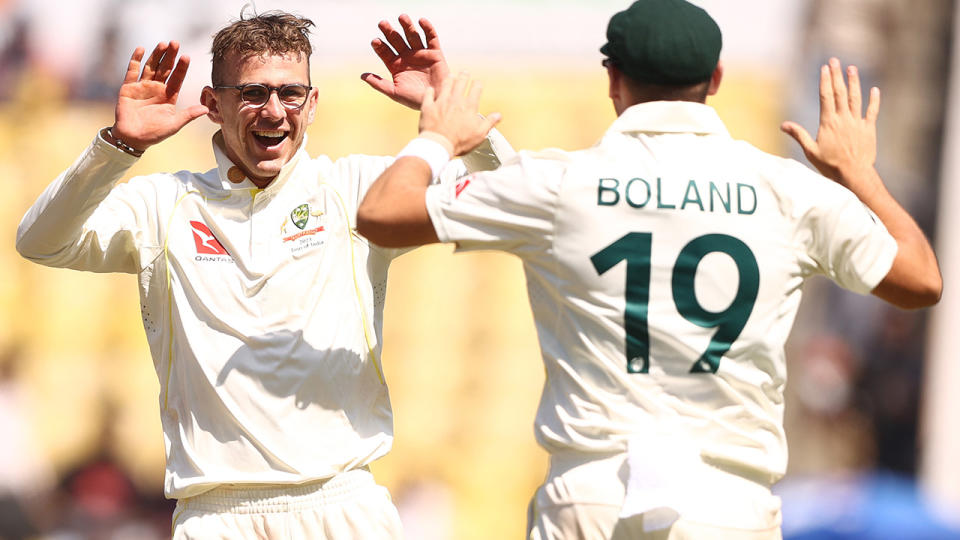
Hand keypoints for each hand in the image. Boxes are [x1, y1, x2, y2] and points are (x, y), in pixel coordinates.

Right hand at [111, 41, 208, 151]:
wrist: (133, 139)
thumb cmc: (155, 133)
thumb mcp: (174, 124)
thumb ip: (189, 115)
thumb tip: (206, 109)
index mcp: (168, 96)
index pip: (177, 78)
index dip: (182, 68)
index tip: (187, 57)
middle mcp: (157, 88)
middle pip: (165, 69)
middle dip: (170, 56)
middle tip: (176, 43)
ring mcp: (143, 87)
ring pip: (151, 67)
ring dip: (156, 55)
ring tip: (163, 44)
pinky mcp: (128, 88)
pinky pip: (132, 71)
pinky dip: (135, 60)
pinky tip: (140, 49)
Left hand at [361, 14, 449, 109]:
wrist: (437, 102)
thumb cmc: (415, 100)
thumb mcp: (395, 93)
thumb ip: (379, 84)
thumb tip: (362, 76)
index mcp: (396, 66)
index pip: (385, 52)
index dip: (380, 46)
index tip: (375, 41)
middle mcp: (407, 57)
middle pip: (396, 40)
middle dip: (389, 32)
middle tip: (382, 24)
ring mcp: (421, 54)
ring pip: (412, 36)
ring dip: (407, 26)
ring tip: (401, 17)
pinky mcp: (435, 53)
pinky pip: (431, 38)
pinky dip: (427, 28)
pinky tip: (421, 21)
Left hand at [420, 72, 500, 155]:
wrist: (439, 144)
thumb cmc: (460, 141)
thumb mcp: (480, 134)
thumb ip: (489, 122)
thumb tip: (498, 115)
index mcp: (469, 106)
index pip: (476, 89)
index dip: (477, 84)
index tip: (477, 83)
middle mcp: (455, 100)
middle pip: (461, 82)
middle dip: (464, 76)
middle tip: (465, 72)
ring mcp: (441, 102)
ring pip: (446, 85)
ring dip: (449, 79)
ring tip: (451, 76)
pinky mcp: (429, 107)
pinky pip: (428, 94)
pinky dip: (430, 91)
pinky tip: (431, 89)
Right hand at [781, 58, 879, 192]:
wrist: (853, 174)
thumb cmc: (829, 165)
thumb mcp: (810, 151)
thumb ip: (798, 135)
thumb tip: (783, 125)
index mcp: (828, 122)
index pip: (826, 96)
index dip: (825, 81)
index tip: (825, 68)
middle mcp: (843, 119)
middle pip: (840, 92)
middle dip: (837, 75)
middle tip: (835, 60)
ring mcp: (857, 123)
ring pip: (856, 98)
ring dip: (854, 82)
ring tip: (852, 68)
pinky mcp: (868, 129)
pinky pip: (872, 112)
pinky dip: (874, 100)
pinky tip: (874, 90)